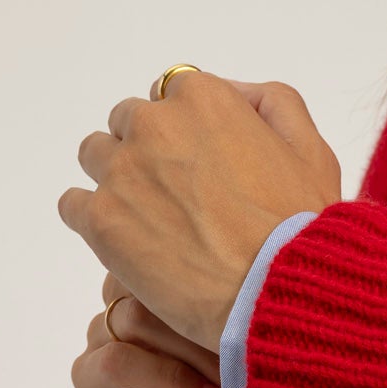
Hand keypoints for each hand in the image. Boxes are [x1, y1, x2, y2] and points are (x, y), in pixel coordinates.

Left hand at [58, 69, 340, 351]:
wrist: (280, 296)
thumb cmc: (303, 230)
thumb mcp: (313, 150)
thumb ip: (272, 103)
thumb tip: (233, 92)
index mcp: (202, 98)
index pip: (171, 97)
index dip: (187, 136)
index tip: (202, 172)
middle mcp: (153, 123)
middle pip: (128, 123)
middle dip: (148, 155)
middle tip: (179, 204)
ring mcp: (122, 171)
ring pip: (97, 157)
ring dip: (117, 183)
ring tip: (152, 227)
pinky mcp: (101, 220)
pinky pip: (73, 205)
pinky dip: (93, 221)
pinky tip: (125, 246)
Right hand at [71, 270, 269, 387]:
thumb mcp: (256, 340)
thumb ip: (238, 294)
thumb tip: (256, 252)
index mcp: (161, 282)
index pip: (166, 250)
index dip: (210, 279)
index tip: (258, 312)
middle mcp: (128, 305)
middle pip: (147, 279)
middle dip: (200, 315)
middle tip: (245, 353)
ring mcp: (106, 341)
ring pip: (133, 317)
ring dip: (190, 350)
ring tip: (231, 383)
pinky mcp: (94, 385)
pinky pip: (117, 361)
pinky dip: (166, 377)